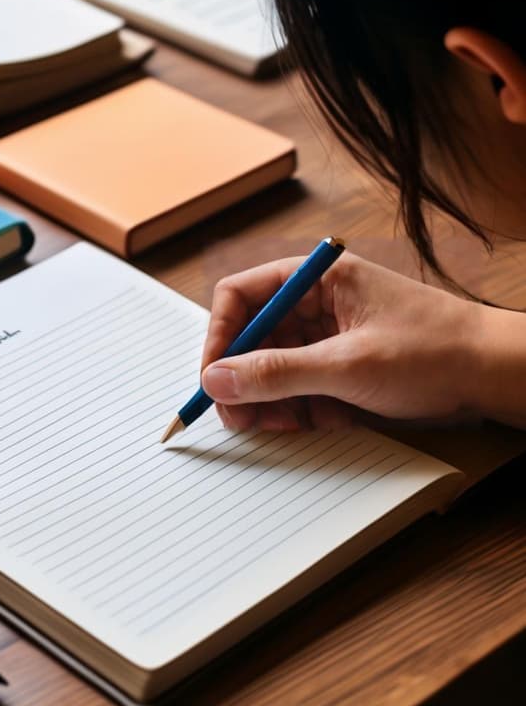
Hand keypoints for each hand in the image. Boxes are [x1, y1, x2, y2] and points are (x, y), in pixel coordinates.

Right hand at [200, 253, 488, 430]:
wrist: (493, 375)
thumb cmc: (434, 351)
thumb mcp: (347, 365)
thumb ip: (277, 373)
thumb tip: (216, 380)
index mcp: (314, 280)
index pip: (240, 297)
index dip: (219, 337)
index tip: (212, 379)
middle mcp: (314, 303)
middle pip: (252, 337)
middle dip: (244, 380)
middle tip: (240, 417)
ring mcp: (325, 336)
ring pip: (272, 367)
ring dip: (271, 400)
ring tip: (285, 425)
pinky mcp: (337, 364)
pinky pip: (298, 386)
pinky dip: (300, 408)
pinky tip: (321, 420)